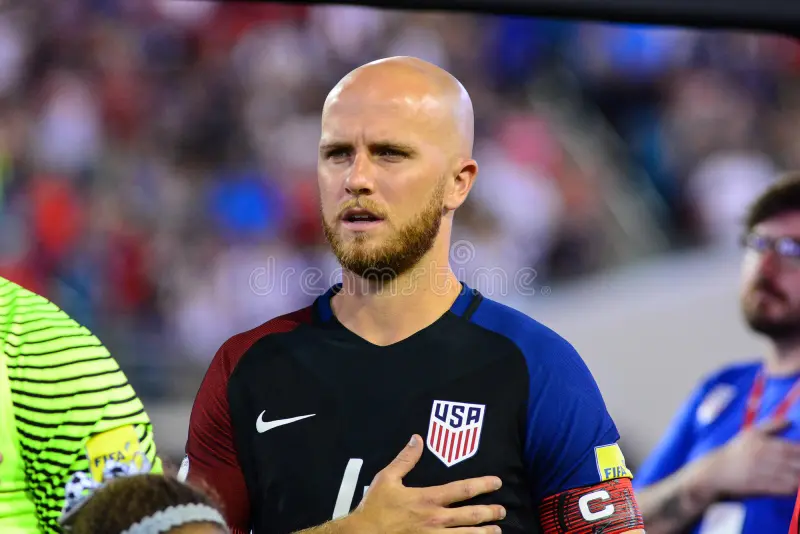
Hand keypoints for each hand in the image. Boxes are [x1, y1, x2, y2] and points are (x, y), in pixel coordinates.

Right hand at [347, 435, 505, 532]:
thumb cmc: (375, 507)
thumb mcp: (387, 478)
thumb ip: (405, 459)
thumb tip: (418, 439)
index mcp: (428, 498)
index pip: (462, 489)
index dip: (483, 485)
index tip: (497, 482)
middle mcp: (436, 518)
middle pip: (471, 515)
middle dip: (490, 512)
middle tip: (502, 510)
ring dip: (484, 533)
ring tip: (497, 530)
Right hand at [699, 419, 799, 497]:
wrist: (715, 473)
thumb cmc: (734, 452)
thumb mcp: (749, 434)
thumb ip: (771, 425)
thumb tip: (790, 421)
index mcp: (765, 443)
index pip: (795, 448)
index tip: (799, 455)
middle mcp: (766, 457)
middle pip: (798, 463)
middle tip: (797, 466)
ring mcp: (764, 473)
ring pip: (795, 477)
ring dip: (798, 477)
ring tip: (794, 475)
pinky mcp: (762, 487)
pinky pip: (786, 489)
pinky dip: (792, 488)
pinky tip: (789, 485)